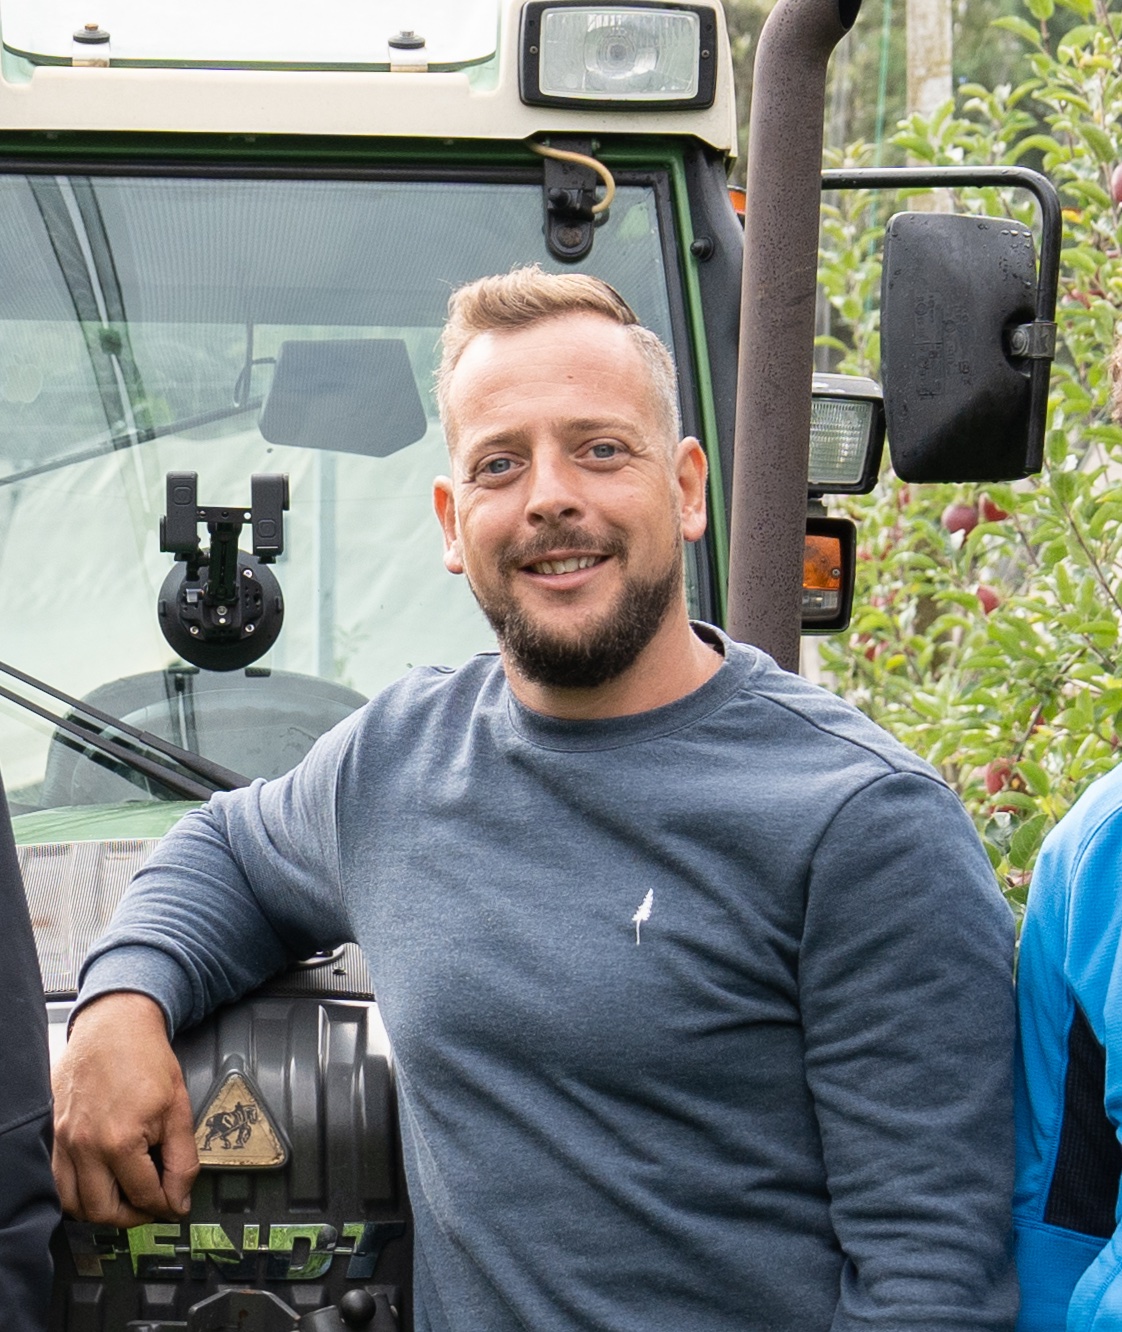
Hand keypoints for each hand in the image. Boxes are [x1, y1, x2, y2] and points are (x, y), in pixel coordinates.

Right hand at [52, 992, 198, 1226]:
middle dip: (132, 1217)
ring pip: (74, 1204)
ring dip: (100, 1210)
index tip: (175, 1205)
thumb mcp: (178, 1107)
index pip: (144, 1195)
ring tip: (126, 1197)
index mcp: (120, 1141)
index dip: (166, 1205)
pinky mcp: (53, 1134)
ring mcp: (64, 1142)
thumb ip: (183, 1158)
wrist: (115, 1025)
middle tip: (151, 1206)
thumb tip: (181, 1197)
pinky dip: (77, 1192)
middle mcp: (85, 1146)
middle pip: (102, 1211)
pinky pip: (57, 1181)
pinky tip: (99, 1181)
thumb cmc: (145, 1057)